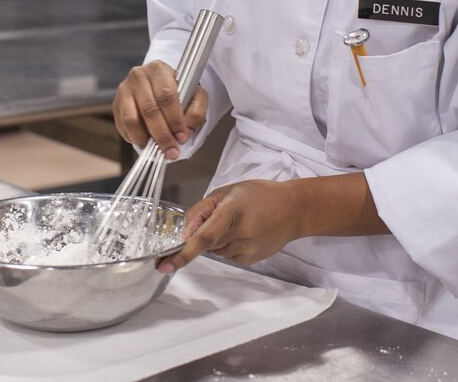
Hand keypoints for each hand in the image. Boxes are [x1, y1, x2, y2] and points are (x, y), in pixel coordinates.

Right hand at [112, 60, 207, 160]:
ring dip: (145, 139)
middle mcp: (139, 76)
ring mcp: (124, 89)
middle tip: (171, 151)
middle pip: (149, 109)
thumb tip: (185, 133)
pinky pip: (123, 125)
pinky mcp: (116, 103)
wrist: (158, 84)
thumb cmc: (178, 90)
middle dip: (162, 135)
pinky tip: (146, 142)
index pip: (166, 96)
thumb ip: (195, 112)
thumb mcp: (195, 95)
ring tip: (156, 149)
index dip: (174, 119)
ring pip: (131, 119)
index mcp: (159, 69)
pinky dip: (134, 138)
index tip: (182, 137)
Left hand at [158, 180, 301, 272]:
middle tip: (222, 214)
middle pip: (206, 242)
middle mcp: (240, 234)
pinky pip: (227, 255)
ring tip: (238, 221)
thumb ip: (202, 209)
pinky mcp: (250, 260)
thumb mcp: (228, 191)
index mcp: (232, 211)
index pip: (204, 237)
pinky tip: (244, 232)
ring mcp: (247, 250)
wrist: (293, 210)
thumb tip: (184, 233)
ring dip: (217, 238)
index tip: (164, 265)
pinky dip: (227, 244)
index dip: (182, 253)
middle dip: (204, 231)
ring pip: (215, 250)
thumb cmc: (260, 195)